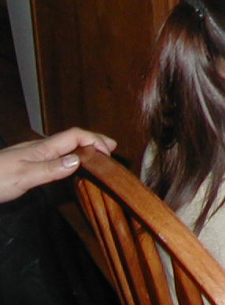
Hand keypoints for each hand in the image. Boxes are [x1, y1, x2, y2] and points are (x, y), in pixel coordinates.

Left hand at [0, 127, 116, 202]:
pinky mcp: (25, 165)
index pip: (75, 135)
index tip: (110, 151)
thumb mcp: (23, 177)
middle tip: (111, 148)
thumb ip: (51, 169)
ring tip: (96, 157)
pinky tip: (68, 167)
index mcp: (42, 148)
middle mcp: (39, 148)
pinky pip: (55, 156)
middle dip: (93, 140)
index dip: (94, 139)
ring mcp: (31, 156)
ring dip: (83, 148)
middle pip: (72, 138)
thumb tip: (80, 159)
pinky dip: (70, 157)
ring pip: (64, 147)